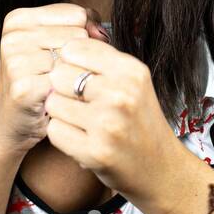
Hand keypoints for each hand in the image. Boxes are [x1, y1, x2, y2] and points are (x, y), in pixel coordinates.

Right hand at [0, 3, 107, 155]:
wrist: (10, 124)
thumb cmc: (37, 82)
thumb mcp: (53, 45)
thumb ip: (81, 27)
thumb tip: (101, 32)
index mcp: (18, 19)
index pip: (76, 13)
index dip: (84, 35)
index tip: (71, 53)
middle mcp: (14, 37)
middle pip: (78, 35)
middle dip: (80, 57)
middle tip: (64, 75)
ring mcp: (16, 61)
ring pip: (75, 59)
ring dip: (74, 76)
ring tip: (59, 86)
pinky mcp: (24, 87)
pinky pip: (68, 82)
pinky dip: (69, 94)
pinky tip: (57, 98)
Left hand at [42, 36, 184, 208]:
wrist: (160, 169)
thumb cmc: (139, 121)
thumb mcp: (132, 82)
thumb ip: (101, 60)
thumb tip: (62, 44)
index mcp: (131, 70)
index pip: (74, 48)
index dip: (69, 62)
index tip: (79, 75)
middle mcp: (121, 94)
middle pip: (59, 74)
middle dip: (62, 88)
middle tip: (80, 102)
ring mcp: (107, 124)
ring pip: (53, 103)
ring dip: (60, 113)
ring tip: (82, 121)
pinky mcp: (95, 152)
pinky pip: (54, 131)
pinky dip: (62, 135)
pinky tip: (81, 138)